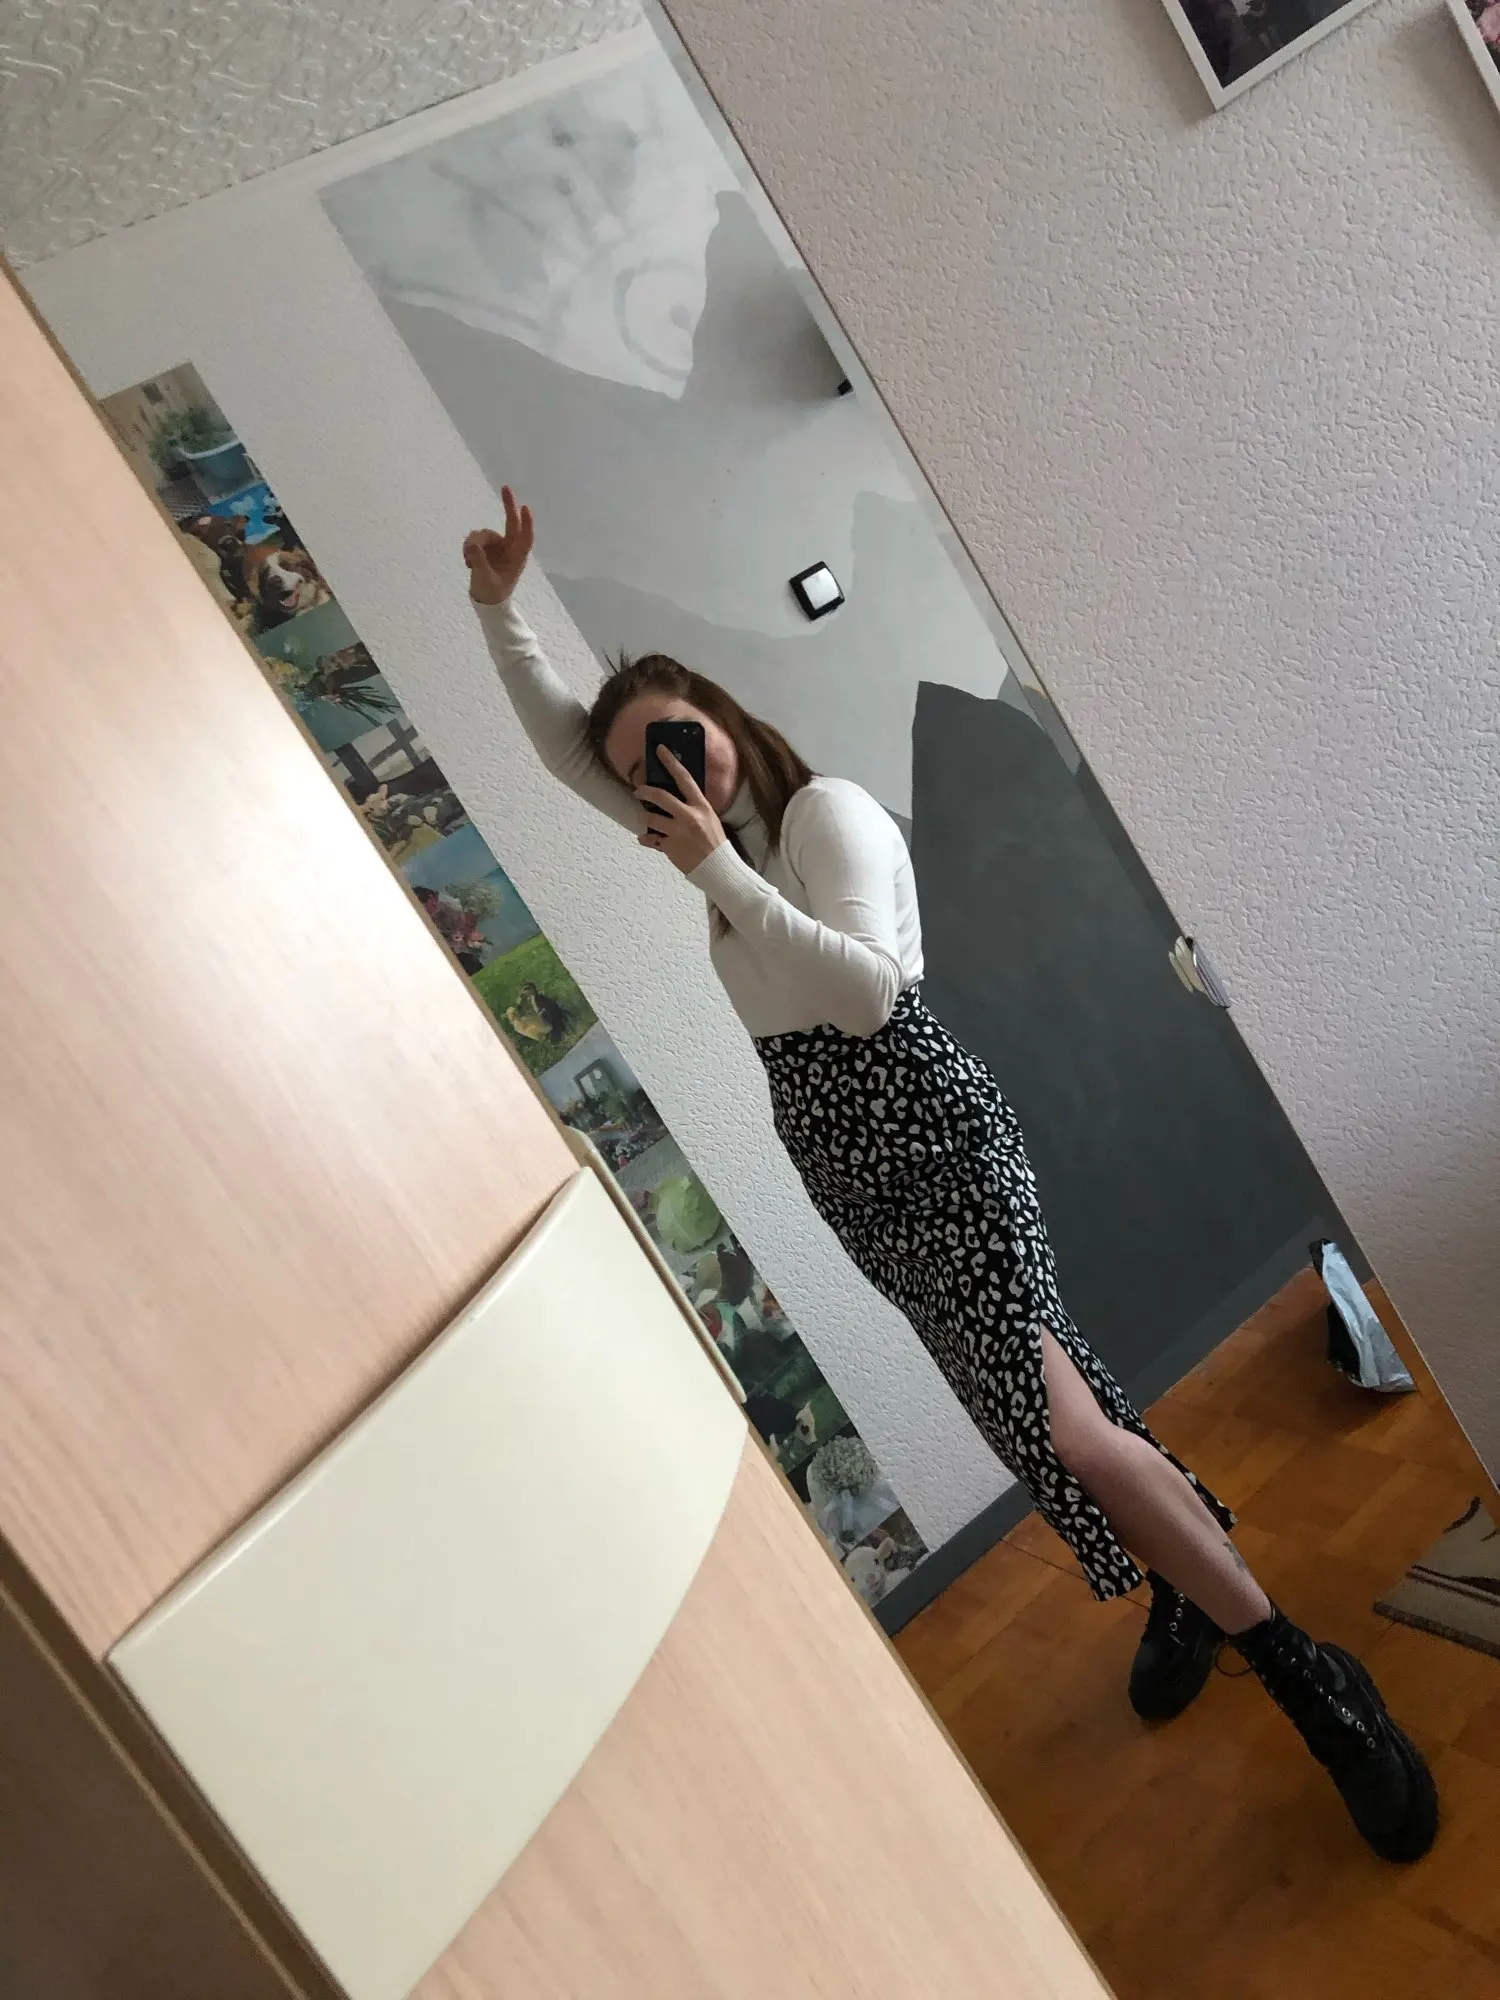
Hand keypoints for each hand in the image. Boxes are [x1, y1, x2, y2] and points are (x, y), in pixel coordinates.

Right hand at [463, 486, 532, 604]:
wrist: (486, 601)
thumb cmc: (493, 593)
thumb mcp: (486, 579)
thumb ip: (480, 562)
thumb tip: (472, 544)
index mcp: (518, 557)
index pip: (525, 537)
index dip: (526, 523)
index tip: (525, 508)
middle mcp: (509, 548)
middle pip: (511, 522)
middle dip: (508, 505)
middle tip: (505, 487)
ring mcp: (497, 546)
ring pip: (483, 533)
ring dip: (473, 544)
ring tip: (468, 562)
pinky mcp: (484, 547)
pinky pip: (473, 539)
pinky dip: (468, 549)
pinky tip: (467, 563)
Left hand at [636, 749, 726, 873]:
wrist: (718, 868)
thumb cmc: (715, 842)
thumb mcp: (709, 818)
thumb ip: (694, 806)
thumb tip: (677, 794)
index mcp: (701, 806)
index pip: (684, 779)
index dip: (671, 762)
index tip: (660, 750)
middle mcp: (688, 816)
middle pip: (660, 796)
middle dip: (645, 791)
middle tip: (638, 790)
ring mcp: (677, 832)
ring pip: (650, 817)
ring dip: (644, 815)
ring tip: (644, 816)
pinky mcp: (669, 847)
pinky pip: (650, 839)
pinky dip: (646, 838)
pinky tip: (645, 838)